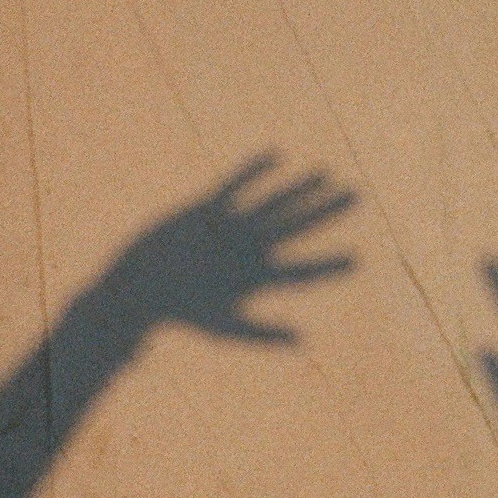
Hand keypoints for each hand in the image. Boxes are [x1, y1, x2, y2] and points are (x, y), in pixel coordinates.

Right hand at [104, 155, 354, 346]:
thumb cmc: (180, 313)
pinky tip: (275, 156)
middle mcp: (249, 251)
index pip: (302, 271)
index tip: (358, 260)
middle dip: (327, 212)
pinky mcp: (206, 211)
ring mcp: (230, 229)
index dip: (329, 265)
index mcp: (257, 279)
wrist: (139, 289)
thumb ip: (262, 332)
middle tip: (358, 196)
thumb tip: (304, 340)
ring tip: (325, 174)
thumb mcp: (223, 327)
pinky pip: (234, 186)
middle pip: (297, 228)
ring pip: (273, 204)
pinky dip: (253, 172)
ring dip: (299, 189)